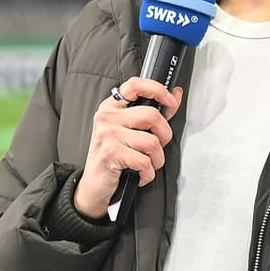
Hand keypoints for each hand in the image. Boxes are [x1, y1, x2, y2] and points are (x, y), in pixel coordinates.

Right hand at [72, 78, 182, 218]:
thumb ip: (153, 113)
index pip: (135, 85)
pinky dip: (148, 174)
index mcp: (112, 107)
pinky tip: (139, 174)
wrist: (94, 186)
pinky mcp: (110, 153)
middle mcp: (107, 117)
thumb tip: (175, 94)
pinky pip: (144, 162)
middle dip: (164, 136)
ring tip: (146, 164)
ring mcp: (107, 134)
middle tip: (156, 148)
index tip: (171, 100)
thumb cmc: (114, 158)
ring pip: (152, 141)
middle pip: (152, 116)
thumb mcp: (131, 132)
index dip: (158, 89)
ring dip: (156, 160)